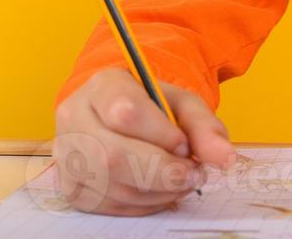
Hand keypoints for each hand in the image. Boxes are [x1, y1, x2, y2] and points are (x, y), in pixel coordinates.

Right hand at [52, 67, 236, 214]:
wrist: (121, 116)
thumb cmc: (153, 108)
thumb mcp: (182, 104)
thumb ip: (205, 127)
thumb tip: (224, 159)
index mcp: (102, 86)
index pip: (126, 112)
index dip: (161, 135)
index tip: (184, 144)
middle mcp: (74, 117)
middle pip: (113, 156)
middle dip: (162, 172)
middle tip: (193, 174)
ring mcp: (67, 154)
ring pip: (110, 185)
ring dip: (157, 191)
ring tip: (180, 181)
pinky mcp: (71, 186)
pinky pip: (108, 205)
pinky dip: (143, 204)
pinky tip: (159, 191)